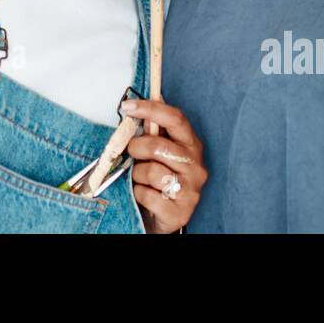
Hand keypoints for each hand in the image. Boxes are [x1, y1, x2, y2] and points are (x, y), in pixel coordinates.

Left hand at [121, 98, 206, 232]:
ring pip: (152, 172)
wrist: (163, 217)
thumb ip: (151, 131)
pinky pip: (148, 196)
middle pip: (159, 146)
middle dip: (137, 147)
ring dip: (138, 175)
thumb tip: (138, 105)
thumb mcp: (156, 152)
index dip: (151, 109)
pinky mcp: (180, 213)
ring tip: (141, 179)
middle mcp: (196, 166)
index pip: (176, 119)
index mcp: (191, 145)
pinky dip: (139, 194)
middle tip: (132, 153)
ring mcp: (190, 191)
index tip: (128, 106)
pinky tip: (145, 195)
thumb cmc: (158, 179)